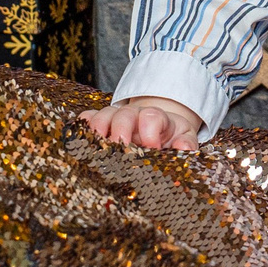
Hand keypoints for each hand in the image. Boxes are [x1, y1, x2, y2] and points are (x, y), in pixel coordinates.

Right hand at [81, 96, 204, 150]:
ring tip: (98, 149)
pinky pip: (88, 118)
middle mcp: (134, 114)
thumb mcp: (184, 137)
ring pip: (103, 115)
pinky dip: (83, 126)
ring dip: (99, 131)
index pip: (151, 117)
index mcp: (156, 117)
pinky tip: (80, 138)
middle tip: (121, 152)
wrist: (158, 126)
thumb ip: (186, 144)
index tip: (152, 151)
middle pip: (124, 115)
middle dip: (121, 132)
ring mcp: (116, 116)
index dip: (149, 133)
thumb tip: (184, 149)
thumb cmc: (171, 135)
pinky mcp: (101, 121)